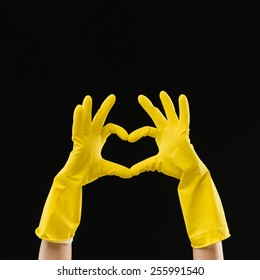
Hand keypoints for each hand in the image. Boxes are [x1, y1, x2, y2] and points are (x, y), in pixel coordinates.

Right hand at [35, 94, 130, 242]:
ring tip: (88, 98)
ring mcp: (83, 138)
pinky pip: (77, 128)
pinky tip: (79, 108)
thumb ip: (118, 170)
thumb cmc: (87, 173)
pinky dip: (77, 118)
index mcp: (97, 140)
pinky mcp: (77, 142)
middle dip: (105, 108)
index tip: (127, 137)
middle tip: (113, 96)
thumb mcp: (107, 169)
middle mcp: (90, 136)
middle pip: (98, 118)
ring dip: (87, 109)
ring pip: (85, 120)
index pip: (110, 128)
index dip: (119, 130)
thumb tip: (131, 174)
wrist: (76, 179)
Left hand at [129, 91, 206, 178]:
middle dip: (149, 107)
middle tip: (140, 97)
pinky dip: (184, 108)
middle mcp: (168, 131)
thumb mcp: (155, 164)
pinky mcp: (184, 132)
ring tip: (161, 93)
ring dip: (166, 103)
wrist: (186, 172)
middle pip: (157, 116)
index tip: (129, 139)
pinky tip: (182, 97)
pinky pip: (184, 118)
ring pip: (170, 113)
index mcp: (161, 137)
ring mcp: (176, 130)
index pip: (147, 129)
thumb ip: (143, 166)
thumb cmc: (174, 167)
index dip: (137, 132)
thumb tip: (131, 172)